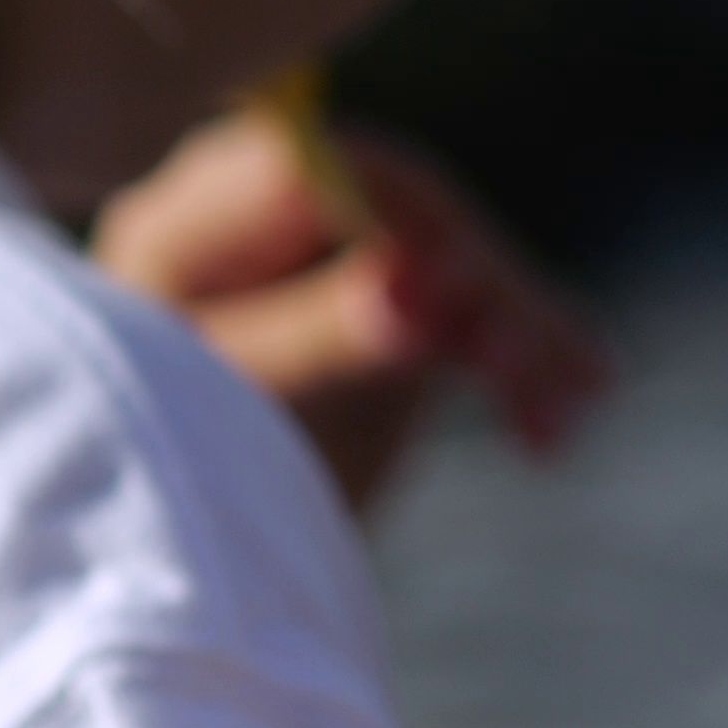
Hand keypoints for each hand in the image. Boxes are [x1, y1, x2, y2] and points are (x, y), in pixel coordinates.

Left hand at [93, 102, 604, 510]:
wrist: (177, 554)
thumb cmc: (163, 476)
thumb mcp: (230, 410)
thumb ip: (311, 342)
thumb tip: (410, 290)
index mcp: (188, 227)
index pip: (305, 173)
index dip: (386, 220)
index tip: (450, 297)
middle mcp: (268, 224)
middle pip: (406, 211)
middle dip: (478, 284)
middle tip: (517, 363)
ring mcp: (341, 261)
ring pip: (461, 265)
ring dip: (524, 333)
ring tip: (561, 411)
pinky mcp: (399, 310)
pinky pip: (479, 322)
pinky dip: (527, 366)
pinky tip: (565, 413)